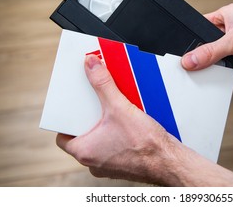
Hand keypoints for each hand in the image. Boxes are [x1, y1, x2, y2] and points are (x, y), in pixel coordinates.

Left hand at [56, 54, 180, 184]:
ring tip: (113, 113)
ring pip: (99, 144)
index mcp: (85, 152)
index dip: (67, 122)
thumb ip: (103, 84)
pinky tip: (129, 126)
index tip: (74, 110)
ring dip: (105, 129)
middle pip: (83, 137)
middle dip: (89, 121)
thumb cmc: (144, 144)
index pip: (63, 137)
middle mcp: (94, 163)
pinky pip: (114, 149)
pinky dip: (118, 137)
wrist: (169, 162)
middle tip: (96, 107)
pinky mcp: (124, 166)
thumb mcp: (119, 107)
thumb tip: (91, 65)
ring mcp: (109, 166)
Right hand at [181, 4, 232, 73]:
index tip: (180, 55)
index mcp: (225, 17)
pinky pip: (229, 71)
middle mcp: (230, 32)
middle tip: (191, 68)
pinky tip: (220, 80)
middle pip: (207, 47)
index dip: (189, 41)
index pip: (199, 28)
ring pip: (218, 61)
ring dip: (214, 68)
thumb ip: (211, 52)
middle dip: (201, 58)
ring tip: (205, 75)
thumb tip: (191, 60)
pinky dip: (224, 77)